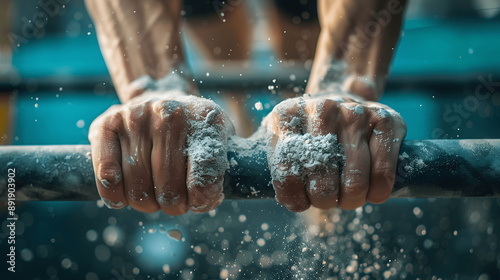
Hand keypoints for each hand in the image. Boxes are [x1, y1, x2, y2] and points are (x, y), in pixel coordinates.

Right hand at [88, 91, 232, 214]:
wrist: (160, 96)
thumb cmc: (190, 130)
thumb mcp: (215, 142)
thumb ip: (215, 174)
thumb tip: (202, 202)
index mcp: (203, 120)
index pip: (204, 179)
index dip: (201, 201)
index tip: (197, 201)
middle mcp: (169, 114)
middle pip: (169, 189)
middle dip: (173, 206)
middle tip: (174, 202)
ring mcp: (135, 118)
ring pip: (139, 187)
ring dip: (146, 204)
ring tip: (153, 198)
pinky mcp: (106, 124)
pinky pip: (107, 174)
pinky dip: (114, 195)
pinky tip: (123, 196)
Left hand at [263, 94, 406, 211]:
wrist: (340, 98)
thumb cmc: (305, 132)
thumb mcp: (279, 139)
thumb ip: (268, 163)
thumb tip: (268, 194)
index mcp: (286, 115)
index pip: (286, 175)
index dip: (294, 200)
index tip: (301, 201)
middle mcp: (321, 109)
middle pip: (322, 185)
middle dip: (324, 202)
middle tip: (326, 197)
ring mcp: (355, 112)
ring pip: (354, 184)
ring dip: (350, 201)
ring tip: (346, 195)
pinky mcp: (386, 119)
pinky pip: (383, 174)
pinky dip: (378, 193)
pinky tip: (370, 191)